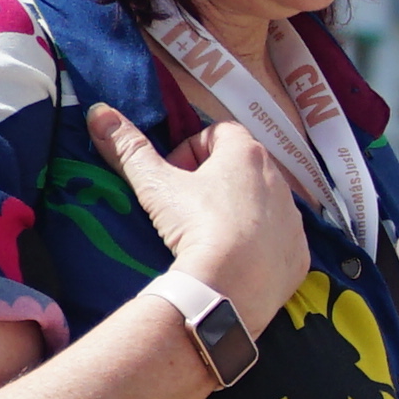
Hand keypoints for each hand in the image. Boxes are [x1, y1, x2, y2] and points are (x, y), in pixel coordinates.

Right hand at [86, 104, 303, 330]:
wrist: (231, 286)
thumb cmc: (196, 224)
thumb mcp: (157, 184)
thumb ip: (129, 148)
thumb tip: (99, 112)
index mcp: (248, 154)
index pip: (219, 132)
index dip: (191, 149)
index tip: (174, 175)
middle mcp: (280, 180)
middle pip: (243, 166)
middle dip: (213, 178)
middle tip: (186, 205)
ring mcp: (293, 218)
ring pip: (263, 202)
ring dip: (237, 209)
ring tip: (208, 234)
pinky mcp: (299, 252)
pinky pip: (278, 239)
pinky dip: (257, 244)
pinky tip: (233, 259)